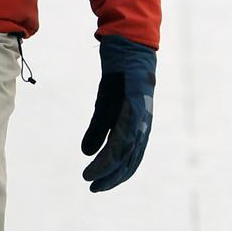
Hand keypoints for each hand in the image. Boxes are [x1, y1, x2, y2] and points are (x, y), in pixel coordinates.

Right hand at [81, 35, 155, 192]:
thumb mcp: (104, 103)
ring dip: (110, 165)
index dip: (114, 173)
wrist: (128, 42)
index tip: (95, 185)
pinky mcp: (138, 98)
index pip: (129, 157)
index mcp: (137, 124)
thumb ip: (99, 128)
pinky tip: (107, 154)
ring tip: (91, 176)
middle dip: (112, 176)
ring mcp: (143, 111)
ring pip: (129, 147)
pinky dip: (118, 143)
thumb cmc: (119, 73)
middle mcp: (143, 122)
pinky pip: (129, 127)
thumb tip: (87, 153)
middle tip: (93, 188)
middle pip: (130, 158)